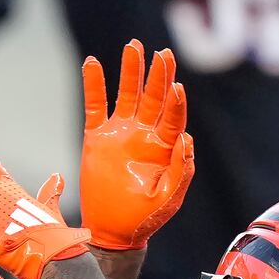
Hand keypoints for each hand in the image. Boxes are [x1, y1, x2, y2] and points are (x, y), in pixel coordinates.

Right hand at [79, 39, 193, 252]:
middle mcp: (143, 134)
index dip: (175, 100)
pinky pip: (95, 105)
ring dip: (130, 70)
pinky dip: (93, 84)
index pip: (172, 115)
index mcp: (163, 147)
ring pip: (127, 93)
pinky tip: (93, 63)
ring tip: (132, 46)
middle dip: (157, 74)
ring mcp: (120, 133)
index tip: (175, 85)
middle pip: (153, 96)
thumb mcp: (169, 199)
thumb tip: (185, 137)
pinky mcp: (97, 137)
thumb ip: (181, 170)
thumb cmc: (144, 218)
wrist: (113, 232)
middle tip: (161, 53)